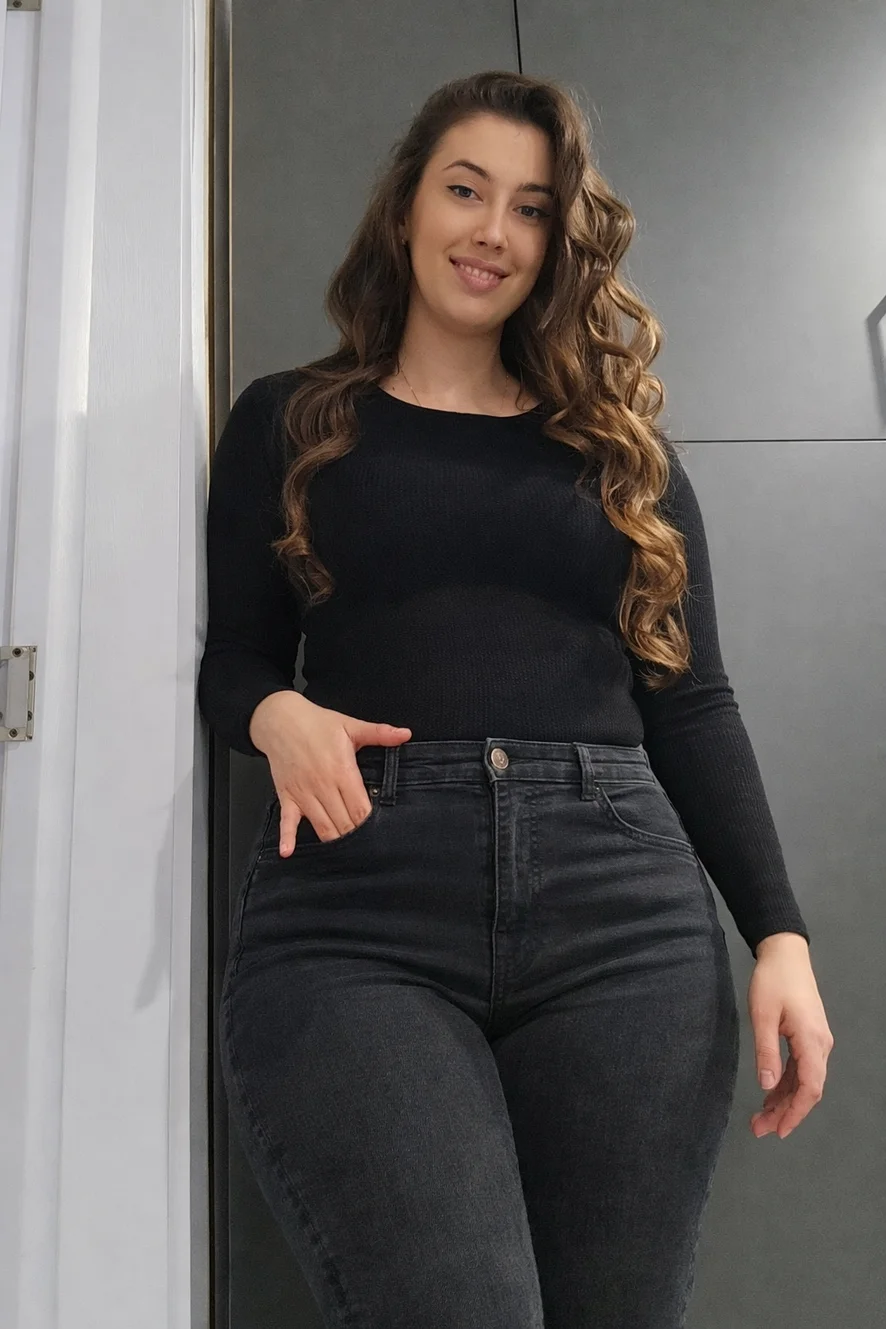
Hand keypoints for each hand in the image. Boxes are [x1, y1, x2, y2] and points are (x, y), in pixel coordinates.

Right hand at [248, 690, 411, 852]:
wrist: (280, 720)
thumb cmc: (315, 723)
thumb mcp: (350, 725)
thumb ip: (379, 733)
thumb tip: (405, 734)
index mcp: (341, 771)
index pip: (360, 808)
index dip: (370, 823)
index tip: (380, 832)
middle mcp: (322, 786)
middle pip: (344, 823)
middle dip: (357, 836)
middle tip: (369, 848)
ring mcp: (304, 794)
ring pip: (322, 827)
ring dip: (335, 842)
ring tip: (348, 855)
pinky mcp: (287, 797)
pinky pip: (286, 821)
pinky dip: (287, 838)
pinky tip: (288, 852)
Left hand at [747, 933, 833, 1138]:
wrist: (785, 953)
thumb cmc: (773, 980)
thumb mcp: (762, 1015)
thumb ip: (765, 1051)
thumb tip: (766, 1085)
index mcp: (811, 1040)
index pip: (810, 1088)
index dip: (795, 1113)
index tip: (779, 1130)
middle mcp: (820, 1044)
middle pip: (808, 1089)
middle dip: (786, 1112)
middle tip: (760, 1129)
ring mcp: (816, 1041)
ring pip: (804, 1080)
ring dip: (784, 1100)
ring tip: (761, 1118)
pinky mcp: (809, 1036)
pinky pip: (801, 1068)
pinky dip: (786, 1084)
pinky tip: (770, 1094)